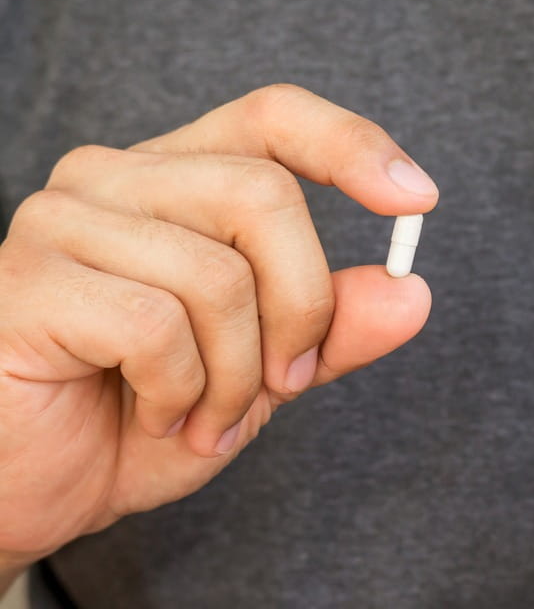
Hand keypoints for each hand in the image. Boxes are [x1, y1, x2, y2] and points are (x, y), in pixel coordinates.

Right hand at [0, 84, 437, 570]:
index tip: (419, 199)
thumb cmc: (143, 417)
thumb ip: (334, 328)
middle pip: (265, 195)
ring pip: (218, 273)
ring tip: (206, 416)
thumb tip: (413, 292)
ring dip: (239, 375)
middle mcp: (115, 177)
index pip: (273, 118)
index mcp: (177, 179)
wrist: (40, 489)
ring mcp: (63, 221)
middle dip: (301, 308)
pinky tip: (154, 415)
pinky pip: (156, 325)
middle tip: (284, 384)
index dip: (351, 145)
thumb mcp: (266, 373)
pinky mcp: (28, 281)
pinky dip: (180, 393)